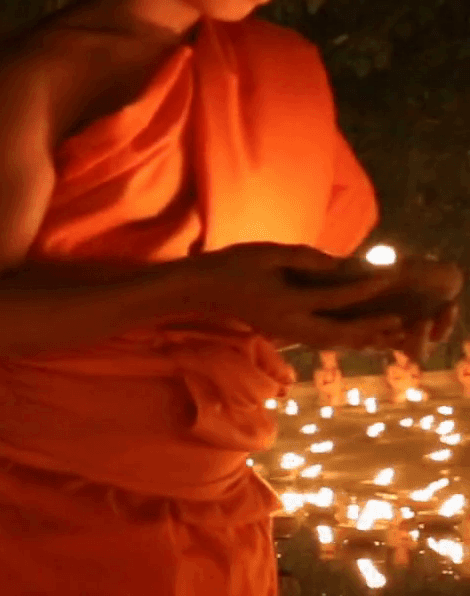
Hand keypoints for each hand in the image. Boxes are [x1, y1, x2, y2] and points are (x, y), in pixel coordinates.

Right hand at [197, 243, 403, 349]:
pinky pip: (317, 341)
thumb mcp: (267, 252)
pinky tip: (353, 336)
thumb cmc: (231, 265)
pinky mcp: (281, 332)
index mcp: (285, 301)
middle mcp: (288, 323)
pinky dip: (339, 340)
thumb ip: (304, 257)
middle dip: (368, 328)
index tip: (389, 278)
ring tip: (382, 334)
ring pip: (328, 343)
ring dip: (356, 340)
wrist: (199, 289)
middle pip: (337, 333)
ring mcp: (284, 332)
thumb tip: (340, 263)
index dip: (364, 288)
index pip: (334, 297)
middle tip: (396, 321)